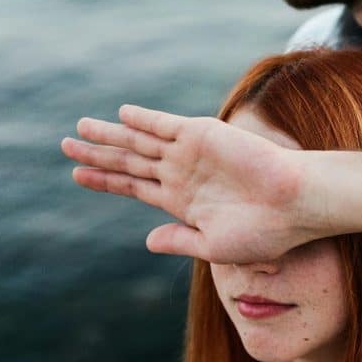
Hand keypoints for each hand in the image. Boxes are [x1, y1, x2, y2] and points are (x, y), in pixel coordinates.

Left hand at [61, 105, 318, 262]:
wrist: (295, 204)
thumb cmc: (264, 233)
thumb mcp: (215, 246)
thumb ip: (179, 240)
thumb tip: (146, 240)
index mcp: (182, 203)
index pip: (134, 188)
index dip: (105, 181)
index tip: (77, 176)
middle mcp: (182, 175)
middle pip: (130, 162)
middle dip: (98, 154)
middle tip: (66, 146)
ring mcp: (191, 153)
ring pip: (140, 142)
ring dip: (110, 135)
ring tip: (80, 128)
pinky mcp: (203, 135)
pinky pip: (165, 125)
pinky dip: (142, 120)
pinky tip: (121, 115)